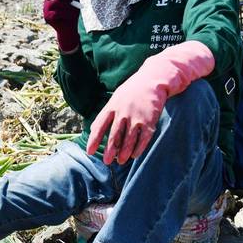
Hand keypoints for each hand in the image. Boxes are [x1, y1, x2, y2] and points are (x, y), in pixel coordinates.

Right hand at [43, 0, 80, 51]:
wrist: (70, 28)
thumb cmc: (72, 12)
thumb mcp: (74, 0)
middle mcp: (48, 0)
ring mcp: (46, 8)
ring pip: (54, 2)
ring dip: (66, 6)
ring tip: (71, 11)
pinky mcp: (47, 17)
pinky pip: (55, 13)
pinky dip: (65, 14)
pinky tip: (67, 17)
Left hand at [86, 41, 215, 164]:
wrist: (153, 80)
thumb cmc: (131, 91)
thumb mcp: (115, 99)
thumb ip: (106, 114)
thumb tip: (94, 130)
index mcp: (111, 107)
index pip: (99, 126)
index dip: (94, 140)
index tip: (89, 152)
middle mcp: (123, 113)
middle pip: (114, 136)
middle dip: (109, 151)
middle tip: (107, 161)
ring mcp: (137, 118)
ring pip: (128, 140)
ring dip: (124, 152)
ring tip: (121, 161)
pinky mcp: (150, 121)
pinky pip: (143, 139)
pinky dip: (138, 148)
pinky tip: (135, 155)